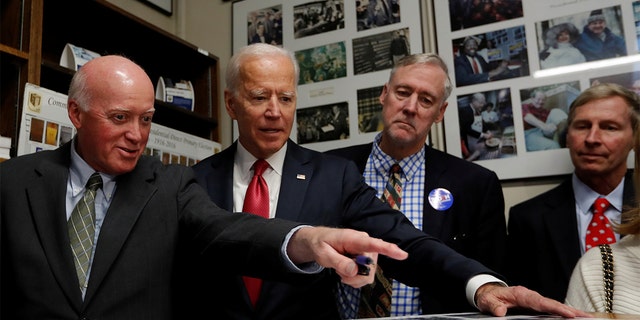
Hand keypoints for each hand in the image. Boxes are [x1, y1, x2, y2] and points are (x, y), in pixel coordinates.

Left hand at [287, 226, 407, 287]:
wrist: (319, 242)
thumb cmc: (321, 244)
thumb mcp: (324, 254)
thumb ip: (339, 262)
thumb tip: (354, 270)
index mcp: (354, 238)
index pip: (374, 244)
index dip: (389, 250)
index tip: (402, 255)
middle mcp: (365, 244)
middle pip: (370, 267)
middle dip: (354, 275)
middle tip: (339, 271)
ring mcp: (368, 253)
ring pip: (369, 275)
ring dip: (354, 278)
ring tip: (341, 270)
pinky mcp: (367, 261)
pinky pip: (367, 277)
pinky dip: (355, 279)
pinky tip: (346, 272)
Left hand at [475, 284, 591, 317]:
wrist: (489, 293)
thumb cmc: (490, 296)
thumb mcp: (488, 301)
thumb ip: (494, 306)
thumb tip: (500, 311)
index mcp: (521, 294)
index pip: (541, 302)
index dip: (555, 308)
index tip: (569, 314)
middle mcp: (530, 296)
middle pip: (553, 303)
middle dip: (571, 310)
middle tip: (587, 317)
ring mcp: (534, 301)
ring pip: (555, 306)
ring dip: (571, 312)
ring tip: (587, 318)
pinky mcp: (536, 306)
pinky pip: (551, 309)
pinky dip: (563, 313)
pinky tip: (574, 317)